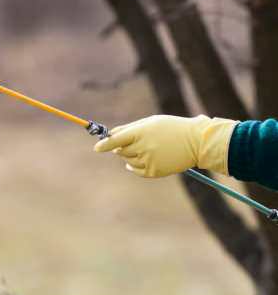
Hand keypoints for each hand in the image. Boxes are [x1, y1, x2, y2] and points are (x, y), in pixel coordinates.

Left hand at [94, 115, 236, 177]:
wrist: (196, 142)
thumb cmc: (171, 128)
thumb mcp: (151, 122)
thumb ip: (129, 129)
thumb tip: (110, 136)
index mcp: (142, 132)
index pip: (116, 140)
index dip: (105, 144)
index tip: (97, 148)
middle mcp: (144, 147)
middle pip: (120, 151)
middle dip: (122, 147)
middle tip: (136, 141)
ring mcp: (149, 161)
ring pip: (127, 160)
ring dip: (131, 155)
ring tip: (148, 148)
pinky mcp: (154, 172)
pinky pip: (136, 171)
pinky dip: (135, 167)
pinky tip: (143, 160)